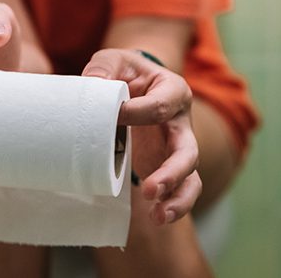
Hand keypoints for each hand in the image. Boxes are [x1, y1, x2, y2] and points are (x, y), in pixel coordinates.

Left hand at [82, 49, 200, 224]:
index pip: (161, 106)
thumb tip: (90, 88)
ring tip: (158, 216)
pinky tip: (157, 218)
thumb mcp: (112, 62)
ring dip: (177, 197)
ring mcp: (178, 147)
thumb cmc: (122, 73)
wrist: (131, 85)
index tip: (114, 117)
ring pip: (190, 176)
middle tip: (149, 189)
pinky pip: (181, 189)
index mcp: (172, 90)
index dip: (137, 113)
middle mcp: (182, 122)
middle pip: (187, 150)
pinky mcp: (168, 165)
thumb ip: (101, 70)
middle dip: (171, 172)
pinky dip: (173, 205)